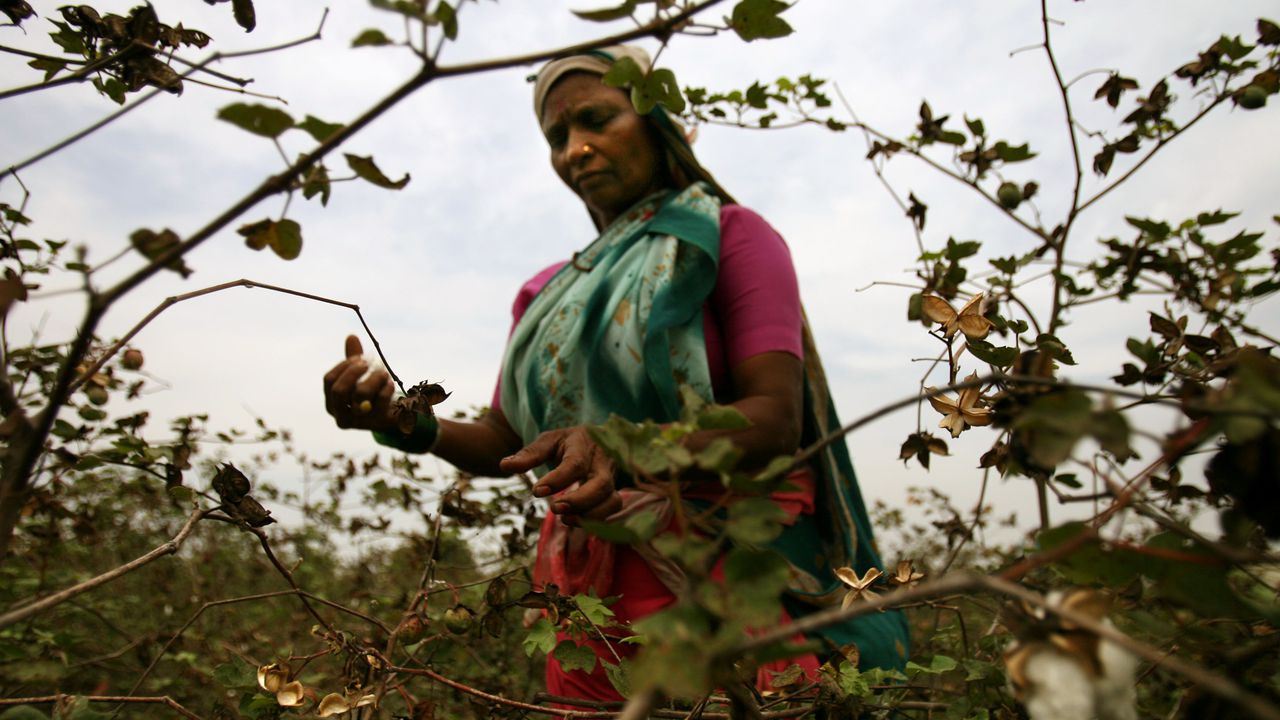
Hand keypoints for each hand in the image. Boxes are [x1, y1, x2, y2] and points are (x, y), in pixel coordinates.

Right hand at [323, 335, 395, 432]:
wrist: (391, 417)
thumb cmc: (371, 394)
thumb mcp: (361, 377)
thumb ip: (354, 359)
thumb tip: (351, 336)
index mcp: (331, 402)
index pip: (329, 380)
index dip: (343, 366)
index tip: (359, 358)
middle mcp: (340, 415)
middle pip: (339, 390)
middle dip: (354, 372)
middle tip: (368, 363)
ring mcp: (357, 422)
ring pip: (360, 394)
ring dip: (374, 378)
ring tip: (384, 373)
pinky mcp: (375, 423)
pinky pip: (380, 400)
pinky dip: (386, 388)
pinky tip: (390, 384)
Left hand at [500, 426, 621, 523]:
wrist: (599, 439)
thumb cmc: (569, 443)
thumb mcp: (548, 441)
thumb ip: (529, 454)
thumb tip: (504, 466)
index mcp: (584, 445)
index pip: (575, 464)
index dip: (557, 480)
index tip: (536, 491)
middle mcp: (603, 462)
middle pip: (601, 484)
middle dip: (579, 501)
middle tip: (555, 509)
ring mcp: (613, 479)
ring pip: (612, 501)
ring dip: (591, 515)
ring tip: (566, 520)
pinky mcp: (614, 493)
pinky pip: (614, 511)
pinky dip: (598, 522)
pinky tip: (576, 522)